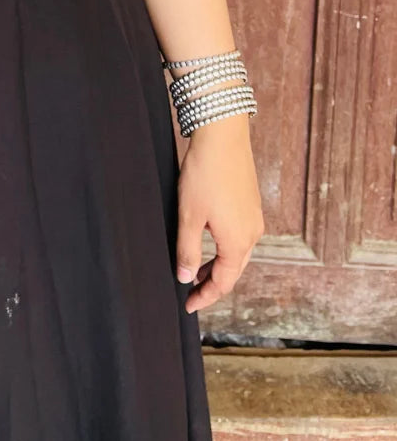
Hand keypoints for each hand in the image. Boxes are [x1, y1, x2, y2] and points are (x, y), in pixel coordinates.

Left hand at [174, 114, 263, 313]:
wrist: (223, 136)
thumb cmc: (204, 174)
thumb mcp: (189, 216)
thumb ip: (188, 250)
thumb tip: (186, 277)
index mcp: (238, 242)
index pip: (223, 283)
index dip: (205, 296)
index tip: (188, 304)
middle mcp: (252, 234)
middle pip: (234, 271)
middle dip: (212, 284)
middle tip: (191, 291)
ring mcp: (254, 218)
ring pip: (238, 253)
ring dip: (218, 265)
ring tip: (196, 269)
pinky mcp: (251, 204)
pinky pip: (241, 236)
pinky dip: (225, 247)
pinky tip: (209, 240)